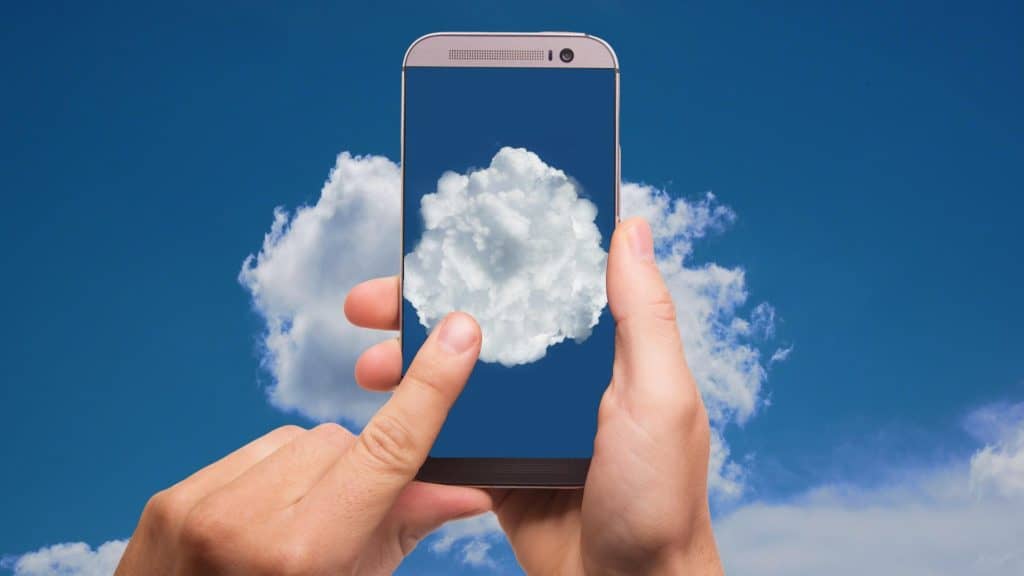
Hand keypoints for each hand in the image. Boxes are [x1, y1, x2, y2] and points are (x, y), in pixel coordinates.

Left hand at [116, 312, 490, 574]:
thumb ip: (406, 527)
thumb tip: (469, 489)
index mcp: (305, 555)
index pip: (385, 452)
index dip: (429, 391)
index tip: (458, 336)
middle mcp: (245, 522)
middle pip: (340, 442)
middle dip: (356, 472)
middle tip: (346, 522)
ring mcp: (200, 505)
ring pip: (297, 439)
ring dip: (311, 470)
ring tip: (295, 526)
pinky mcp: (173, 496)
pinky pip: (251, 452)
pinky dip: (269, 476)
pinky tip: (260, 517)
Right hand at [345, 217, 722, 574]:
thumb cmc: (659, 497)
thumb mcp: (660, 397)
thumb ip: (643, 317)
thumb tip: (630, 228)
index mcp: (602, 351)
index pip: (541, 284)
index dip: (492, 255)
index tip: (442, 235)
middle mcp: (561, 378)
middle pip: (486, 324)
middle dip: (426, 306)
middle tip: (372, 299)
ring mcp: (526, 421)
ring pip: (458, 373)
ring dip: (409, 360)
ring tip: (369, 361)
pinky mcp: (498, 462)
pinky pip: (450, 429)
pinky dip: (417, 414)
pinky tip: (384, 404)